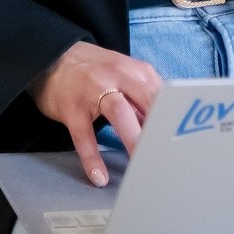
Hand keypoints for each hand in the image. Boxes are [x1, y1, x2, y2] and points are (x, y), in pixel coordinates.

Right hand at [33, 42, 161, 185]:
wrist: (52, 57)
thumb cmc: (94, 71)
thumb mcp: (123, 75)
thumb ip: (142, 98)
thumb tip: (163, 128)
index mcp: (134, 71)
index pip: (161, 95)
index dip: (172, 118)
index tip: (181, 141)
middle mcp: (116, 76)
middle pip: (146, 100)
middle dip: (158, 128)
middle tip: (167, 155)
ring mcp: (92, 91)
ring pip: (119, 113)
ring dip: (134, 138)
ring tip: (142, 164)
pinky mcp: (71, 108)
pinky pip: (83, 136)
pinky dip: (92, 158)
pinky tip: (100, 176)